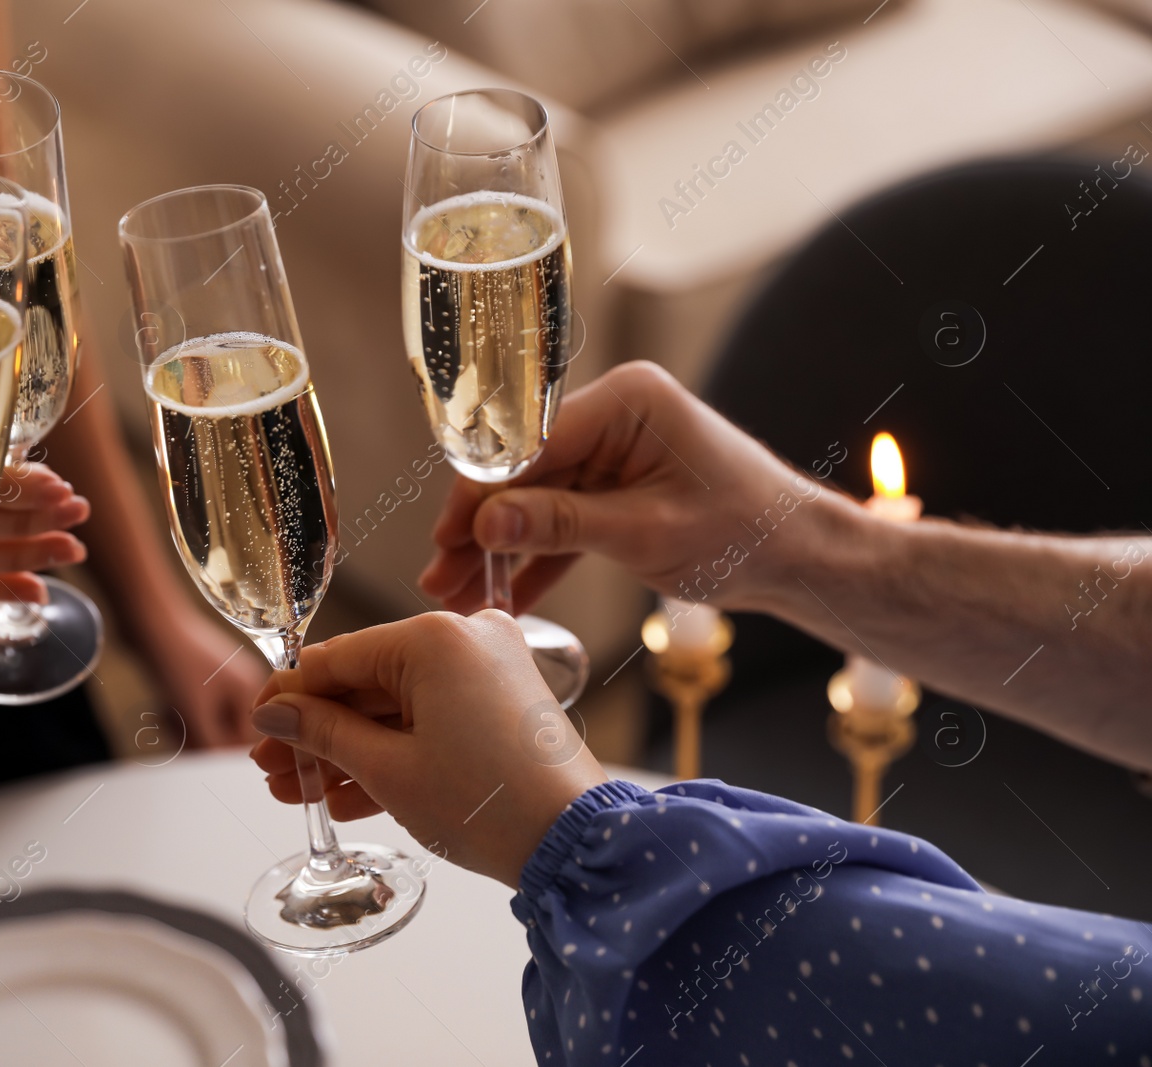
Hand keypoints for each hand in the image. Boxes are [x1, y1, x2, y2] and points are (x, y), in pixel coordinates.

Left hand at [146, 613, 269, 747]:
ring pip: (206, 726)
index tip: (196, 756)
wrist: (146, 619)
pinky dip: (178, 716)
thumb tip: (221, 776)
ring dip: (185, 729)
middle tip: (177, 731)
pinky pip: (193, 713)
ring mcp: (220, 682)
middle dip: (198, 739)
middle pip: (226, 736)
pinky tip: (164, 708)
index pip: (246, 742)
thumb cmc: (174, 657)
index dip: (219, 755)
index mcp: (252, 691)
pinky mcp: (198, 680)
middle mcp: (242, 686)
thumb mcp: (194, 712)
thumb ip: (211, 748)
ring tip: (168, 716)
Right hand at [248, 611, 604, 886]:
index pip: (337, 658)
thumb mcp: (388, 768)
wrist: (574, 844)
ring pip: (395, 706)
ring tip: (297, 790)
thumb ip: (323, 732)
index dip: (289, 695)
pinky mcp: (501, 703)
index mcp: (435, 637)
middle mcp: (465, 639)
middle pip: (366, 682)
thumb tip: (276, 713)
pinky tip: (343, 795)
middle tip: (273, 767)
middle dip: (316, 732)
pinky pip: (430, 720)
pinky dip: (392, 753)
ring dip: (347, 749)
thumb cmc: (490, 803)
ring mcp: (487, 670)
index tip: (257, 723)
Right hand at [419, 361, 832, 614]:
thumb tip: (485, 523)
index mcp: (627, 401)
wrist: (800, 558)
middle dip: (480, 529)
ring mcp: (613, 452)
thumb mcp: (646, 533)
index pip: (529, 445)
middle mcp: (614, 416)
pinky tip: (500, 595)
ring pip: (535, 503)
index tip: (445, 539)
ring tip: (454, 594)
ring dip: (498, 550)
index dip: (481, 494)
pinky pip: (563, 523)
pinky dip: (536, 559)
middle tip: (438, 576)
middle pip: (524, 474)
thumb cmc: (744, 533)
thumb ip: (562, 526)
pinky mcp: (616, 487)